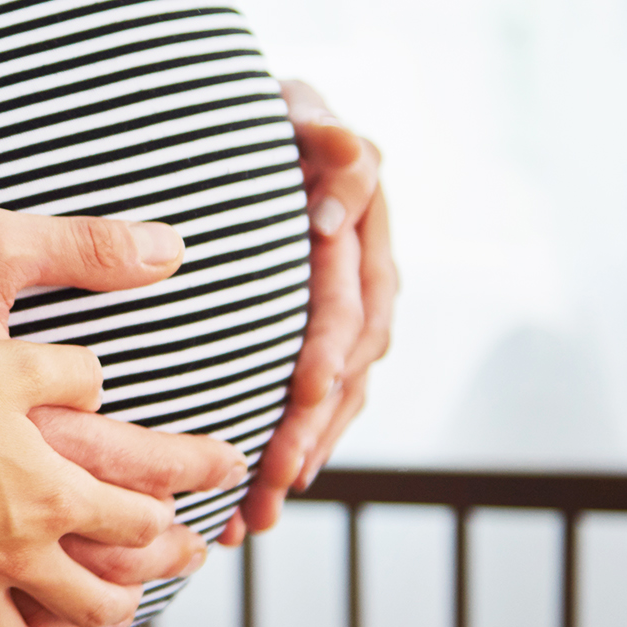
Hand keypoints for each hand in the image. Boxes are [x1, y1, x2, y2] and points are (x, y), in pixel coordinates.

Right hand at [0, 341, 242, 626]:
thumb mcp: (6, 362)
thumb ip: (69, 369)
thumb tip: (101, 380)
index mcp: (52, 497)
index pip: (137, 522)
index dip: (166, 521)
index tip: (183, 518)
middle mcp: (15, 555)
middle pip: (93, 604)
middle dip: (122, 604)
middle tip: (131, 598)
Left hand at [223, 79, 396, 545]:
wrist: (261, 130)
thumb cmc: (272, 119)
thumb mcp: (299, 113)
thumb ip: (327, 136)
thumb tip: (348, 151)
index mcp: (363, 226)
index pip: (355, 297)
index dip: (333, 343)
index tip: (308, 386)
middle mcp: (368, 276)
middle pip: (348, 366)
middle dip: (310, 426)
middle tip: (274, 476)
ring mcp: (352, 311)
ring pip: (338, 399)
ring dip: (301, 457)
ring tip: (258, 513)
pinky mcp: (327, 338)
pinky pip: (320, 405)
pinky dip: (294, 453)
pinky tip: (260, 501)